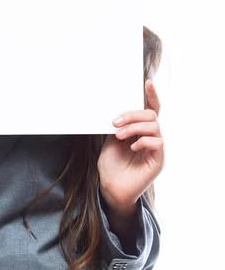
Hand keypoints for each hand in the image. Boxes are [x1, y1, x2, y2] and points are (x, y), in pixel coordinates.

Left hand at [97, 79, 164, 212]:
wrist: (111, 187)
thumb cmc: (111, 165)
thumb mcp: (111, 139)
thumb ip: (119, 125)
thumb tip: (118, 110)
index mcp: (140, 130)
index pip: (150, 109)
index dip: (151, 95)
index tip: (147, 82)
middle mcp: (150, 136)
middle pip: (151, 114)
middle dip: (132, 114)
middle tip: (115, 123)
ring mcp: (156, 148)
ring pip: (153, 125)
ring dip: (133, 127)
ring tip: (119, 136)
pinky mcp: (158, 159)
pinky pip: (157, 142)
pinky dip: (143, 141)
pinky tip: (132, 147)